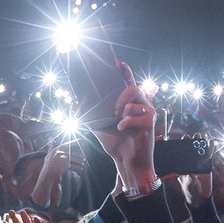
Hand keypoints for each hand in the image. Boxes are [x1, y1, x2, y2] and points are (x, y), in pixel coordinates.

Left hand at [90, 59, 156, 192]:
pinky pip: (137, 116)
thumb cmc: (115, 142)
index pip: (129, 81)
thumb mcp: (98, 126)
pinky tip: (122, 128)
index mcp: (130, 103)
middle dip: (122, 95)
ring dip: (124, 110)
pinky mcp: (150, 123)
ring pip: (136, 100)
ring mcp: (147, 113)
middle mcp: (141, 105)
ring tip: (118, 120)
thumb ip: (88, 113)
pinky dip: (126, 122)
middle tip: (114, 109)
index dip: (124, 71)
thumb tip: (73, 102)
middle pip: (133, 88)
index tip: (116, 62)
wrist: (126, 161)